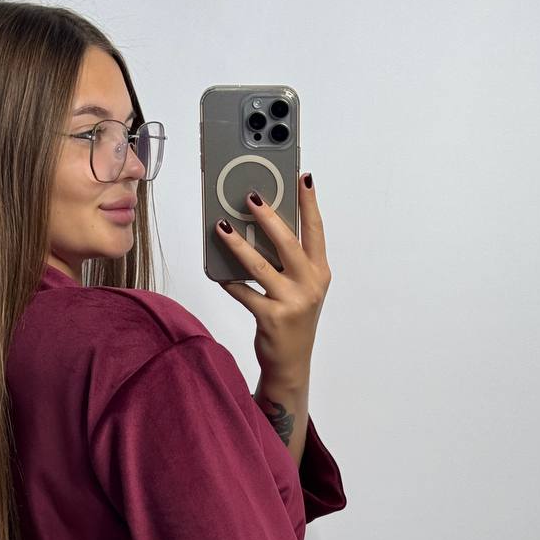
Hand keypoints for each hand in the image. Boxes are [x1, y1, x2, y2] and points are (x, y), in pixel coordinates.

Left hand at [215, 175, 330, 389]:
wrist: (292, 362)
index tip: (303, 177)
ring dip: (238, 244)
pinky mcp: (271, 318)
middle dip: (269, 217)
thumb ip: (290, 261)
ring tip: (222, 226)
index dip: (309, 203)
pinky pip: (244, 293)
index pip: (315, 231)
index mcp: (319, 272)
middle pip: (288, 243)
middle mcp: (310, 285)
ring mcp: (291, 302)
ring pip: (260, 265)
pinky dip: (230, 282)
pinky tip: (220, 273)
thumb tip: (262, 227)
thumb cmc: (294, 318)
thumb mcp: (302, 288)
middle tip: (251, 196)